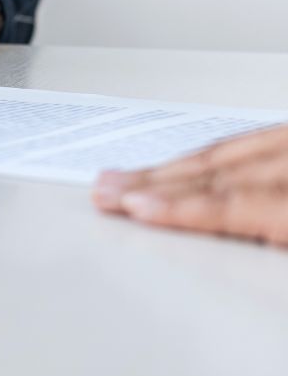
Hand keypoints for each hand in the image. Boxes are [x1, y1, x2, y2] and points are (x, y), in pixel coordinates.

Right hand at [92, 125, 287, 245]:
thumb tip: (214, 235)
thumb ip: (269, 234)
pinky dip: (202, 153)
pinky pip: (244, 140)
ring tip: (120, 175)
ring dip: (166, 167)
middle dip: (153, 182)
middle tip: (106, 190)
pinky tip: (178, 161)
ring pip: (222, 152)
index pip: (235, 202)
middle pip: (216, 171)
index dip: (180, 207)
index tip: (133, 207)